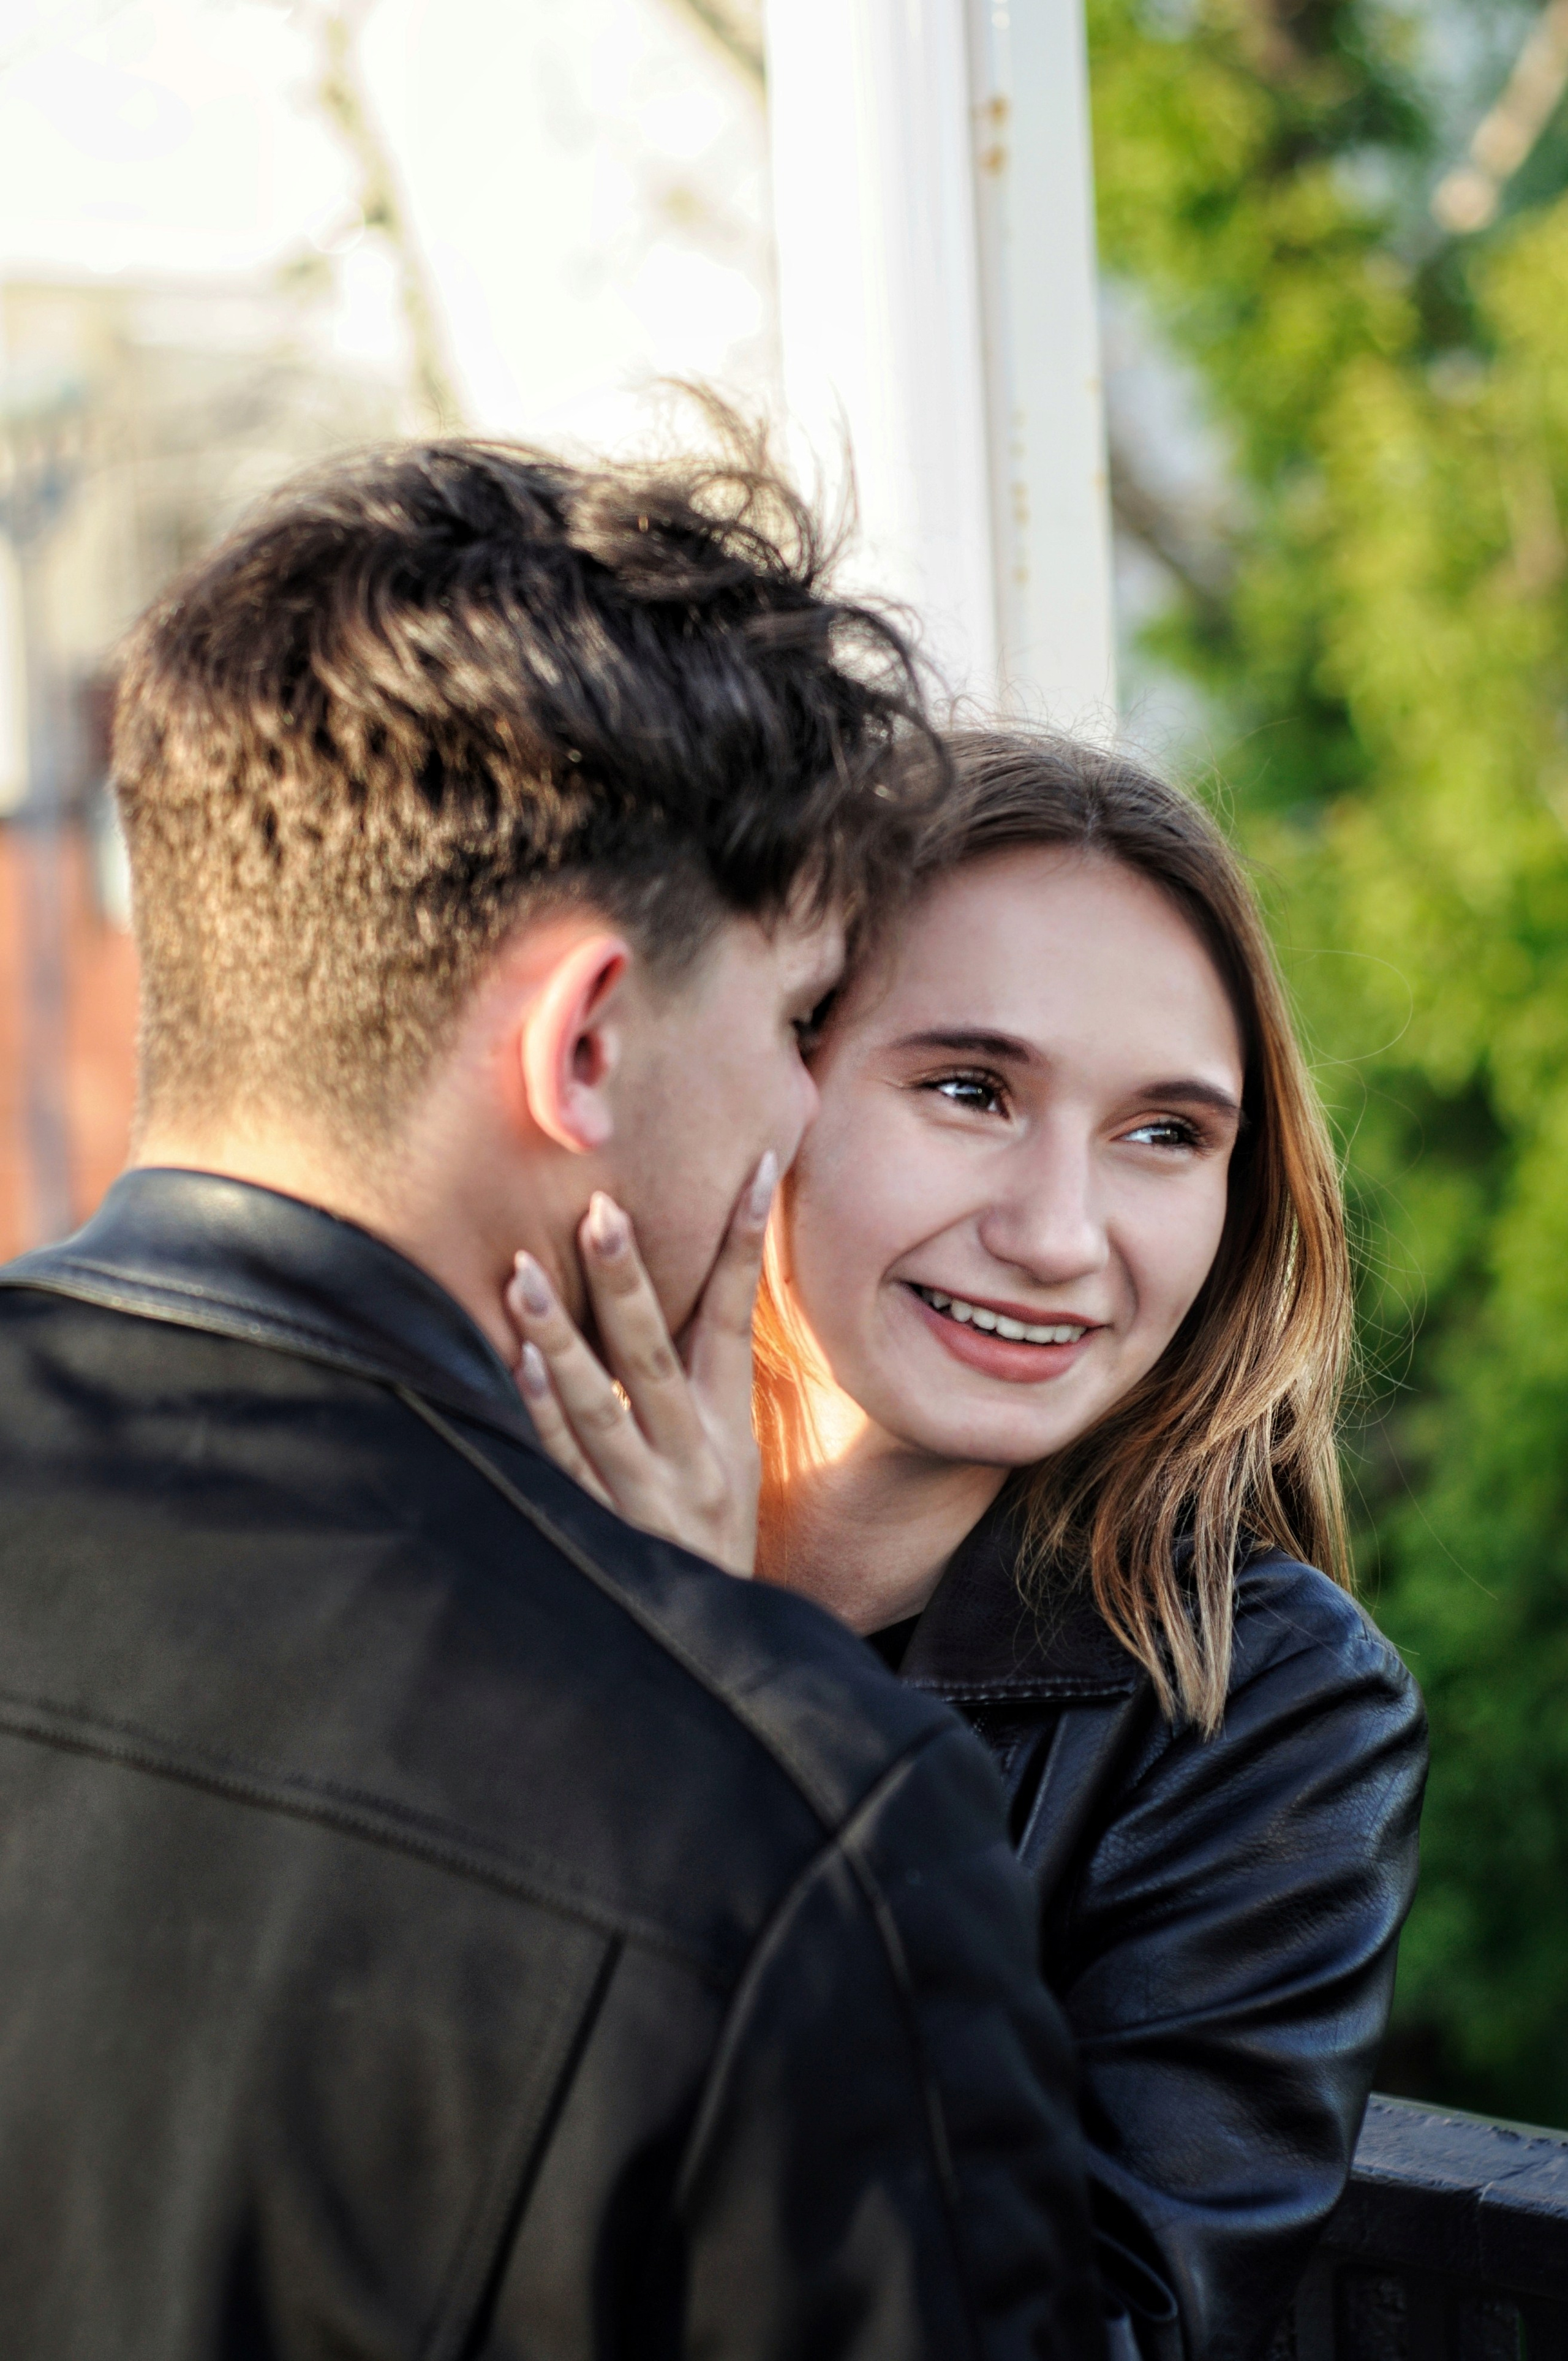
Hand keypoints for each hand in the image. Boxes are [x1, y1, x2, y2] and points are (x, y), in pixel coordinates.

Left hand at [503, 1154, 776, 1576]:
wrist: (711, 1648)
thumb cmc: (705, 1535)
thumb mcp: (725, 1460)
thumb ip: (696, 1384)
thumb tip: (670, 1289)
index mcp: (725, 1425)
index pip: (733, 1318)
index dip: (742, 1242)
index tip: (750, 1166)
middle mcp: (690, 1456)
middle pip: (655, 1355)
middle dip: (627, 1281)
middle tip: (600, 1211)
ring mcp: (642, 1496)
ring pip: (598, 1406)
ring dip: (558, 1337)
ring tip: (522, 1273)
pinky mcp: (600, 1531)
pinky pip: (561, 1465)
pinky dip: (538, 1414)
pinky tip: (512, 1367)